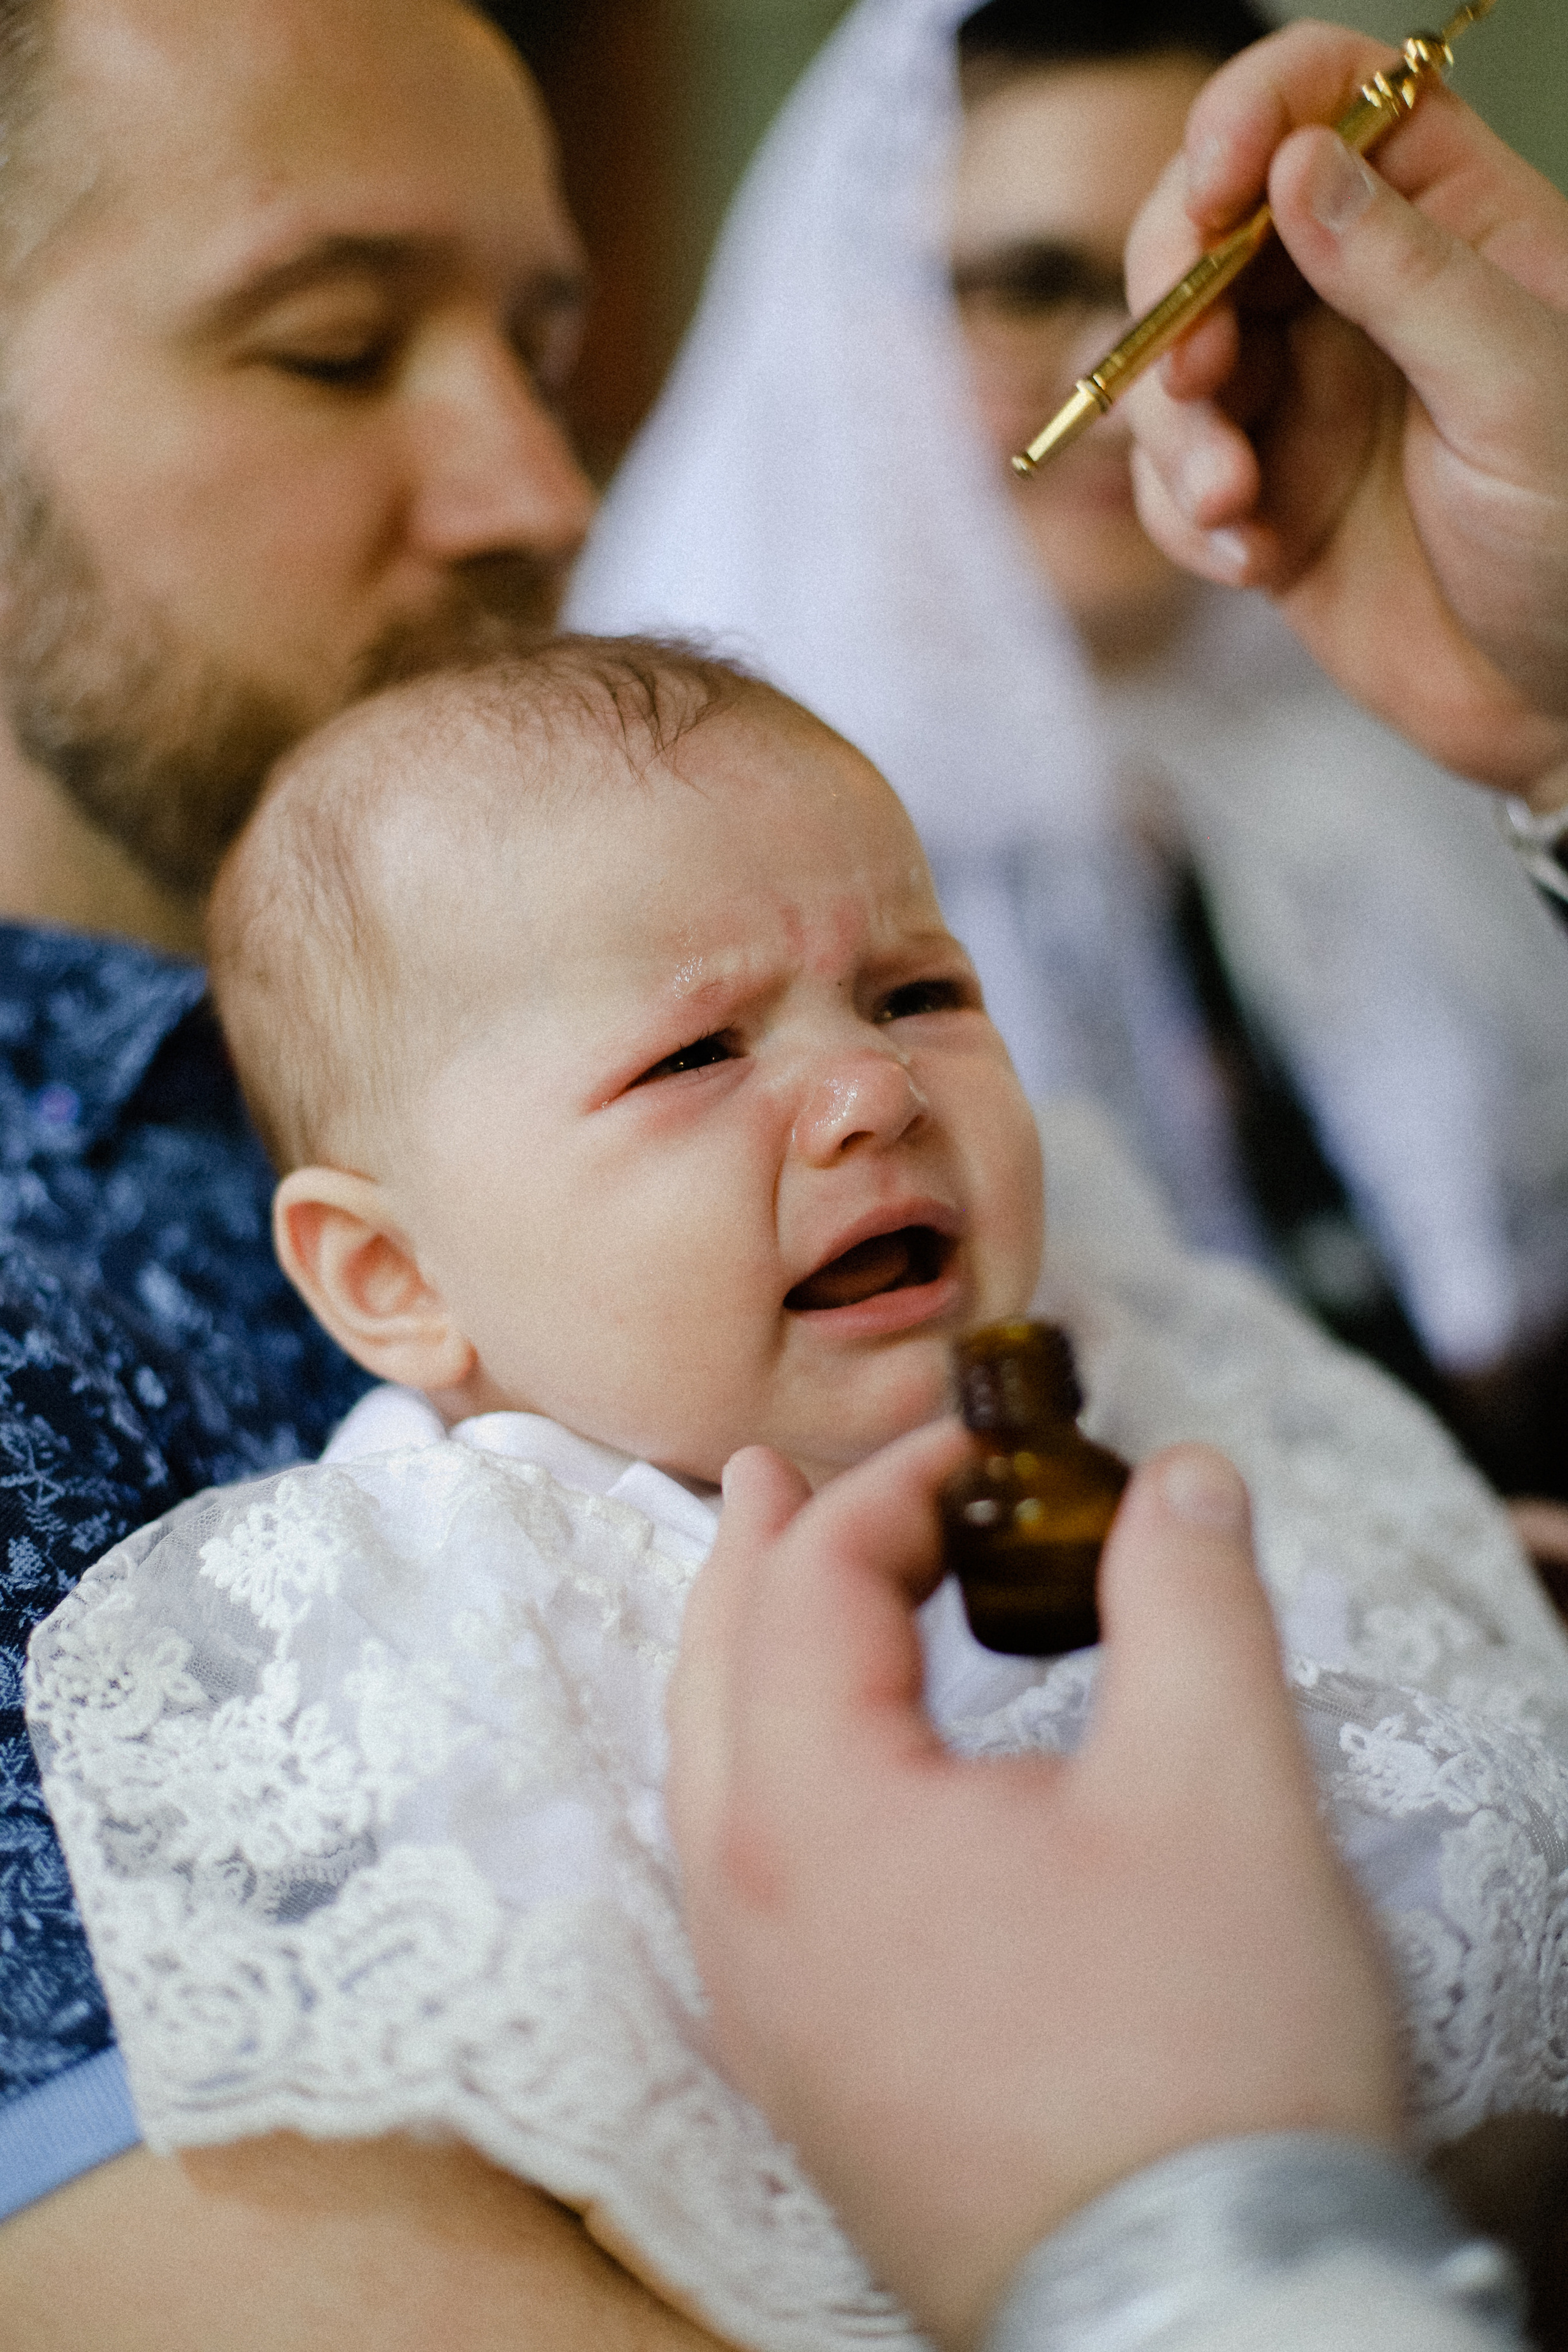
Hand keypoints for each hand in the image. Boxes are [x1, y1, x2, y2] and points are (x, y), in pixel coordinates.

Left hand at [667, 1425, 1401, 2351]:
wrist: (1207, 2323)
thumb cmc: (1204, 2063)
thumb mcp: (1225, 1786)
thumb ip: (1189, 1597)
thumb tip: (1179, 1479)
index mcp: (809, 1816)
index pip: (811, 1589)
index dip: (894, 1491)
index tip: (983, 1451)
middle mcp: (744, 1912)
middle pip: (714, 1677)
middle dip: (756, 1558)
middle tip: (775, 1475)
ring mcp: (764, 2010)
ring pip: (711, 1785)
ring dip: (746, 1667)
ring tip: (781, 1598)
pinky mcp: (808, 2078)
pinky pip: (740, 1879)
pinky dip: (767, 1778)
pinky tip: (820, 1779)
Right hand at [1123, 21, 1567, 805]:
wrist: (1561, 706)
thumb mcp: (1516, 386)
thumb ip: (1406, 272)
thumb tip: (1300, 166)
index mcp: (1447, 223)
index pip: (1328, 99)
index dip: (1251, 116)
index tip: (1212, 189)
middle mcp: (1358, 295)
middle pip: (1205, 231)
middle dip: (1176, 306)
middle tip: (1195, 379)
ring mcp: (1300, 398)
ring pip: (1167, 364)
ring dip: (1173, 437)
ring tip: (1229, 503)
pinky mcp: (1261, 500)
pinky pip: (1170, 481)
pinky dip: (1186, 519)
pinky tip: (1252, 561)